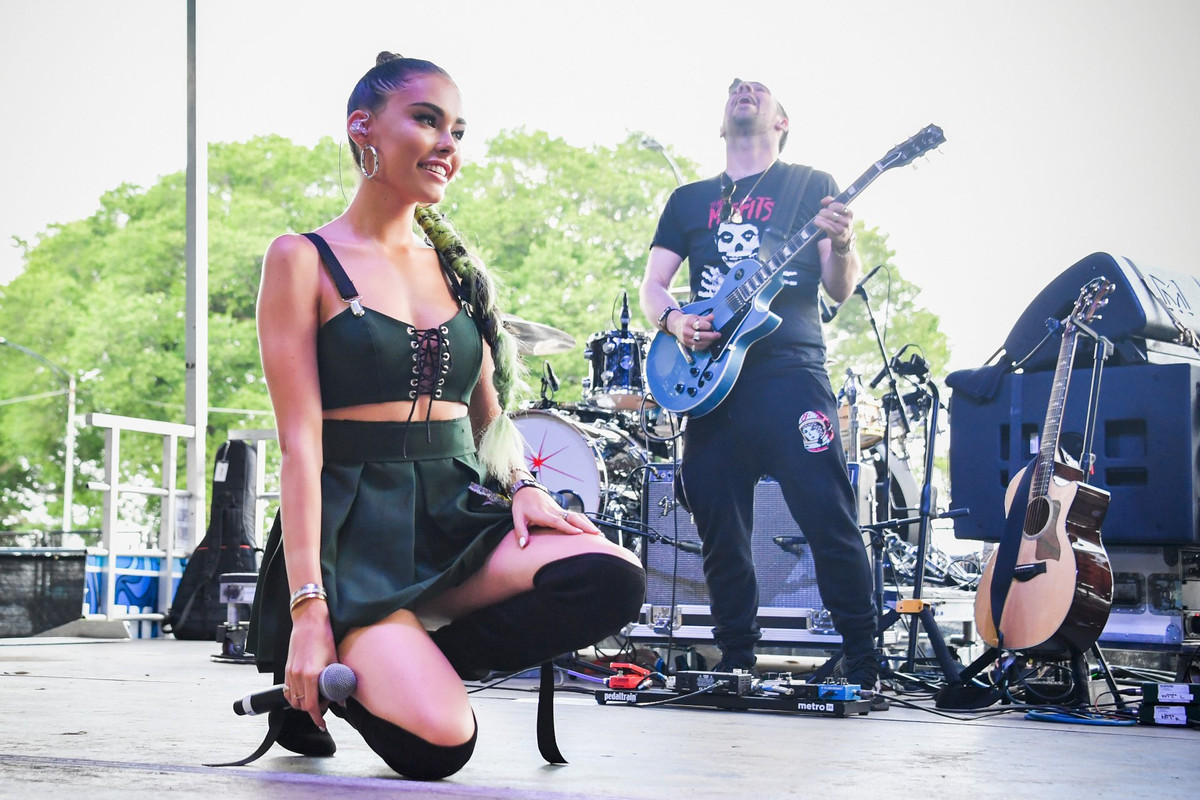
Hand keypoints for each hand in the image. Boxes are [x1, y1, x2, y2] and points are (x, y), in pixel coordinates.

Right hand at [284, 603, 337, 729]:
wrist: (309, 621)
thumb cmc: (324, 637)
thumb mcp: (335, 659)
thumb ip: (338, 680)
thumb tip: (344, 699)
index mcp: (311, 675)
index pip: (311, 706)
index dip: (317, 718)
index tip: (322, 724)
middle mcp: (298, 676)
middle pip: (301, 705)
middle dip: (312, 710)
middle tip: (324, 706)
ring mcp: (290, 673)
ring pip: (293, 699)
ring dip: (302, 704)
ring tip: (315, 699)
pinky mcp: (286, 668)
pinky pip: (287, 690)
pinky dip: (294, 696)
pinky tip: (304, 692)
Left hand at [510, 484, 600, 547]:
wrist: (527, 489)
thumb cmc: (522, 504)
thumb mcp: (517, 517)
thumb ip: (520, 531)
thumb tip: (523, 545)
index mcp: (543, 514)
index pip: (558, 521)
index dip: (568, 527)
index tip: (579, 533)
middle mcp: (554, 511)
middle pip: (572, 518)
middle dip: (585, 526)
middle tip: (597, 535)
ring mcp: (559, 510)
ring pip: (577, 516)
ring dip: (588, 524)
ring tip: (599, 534)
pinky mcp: (562, 511)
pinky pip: (576, 516)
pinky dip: (585, 522)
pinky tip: (592, 529)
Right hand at [670, 310, 717, 351]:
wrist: (676, 326)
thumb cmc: (687, 321)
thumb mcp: (695, 316)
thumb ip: (704, 318)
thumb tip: (712, 317)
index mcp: (688, 322)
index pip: (699, 325)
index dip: (707, 325)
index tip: (711, 326)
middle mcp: (686, 331)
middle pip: (700, 336)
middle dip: (711, 336)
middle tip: (718, 335)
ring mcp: (686, 339)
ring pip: (699, 343)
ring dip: (709, 342)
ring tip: (714, 339)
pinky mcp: (688, 345)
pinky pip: (698, 348)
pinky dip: (705, 346)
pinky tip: (708, 343)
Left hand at [816, 196, 853, 248]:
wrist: (844, 238)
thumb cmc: (839, 222)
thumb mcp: (840, 212)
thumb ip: (832, 202)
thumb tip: (823, 201)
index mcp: (849, 213)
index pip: (837, 205)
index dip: (829, 205)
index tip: (825, 207)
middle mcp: (847, 220)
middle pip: (831, 212)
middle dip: (823, 212)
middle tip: (820, 214)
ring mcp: (843, 228)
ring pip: (828, 219)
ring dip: (820, 218)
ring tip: (817, 218)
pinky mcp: (837, 234)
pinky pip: (827, 226)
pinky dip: (820, 223)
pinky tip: (816, 222)